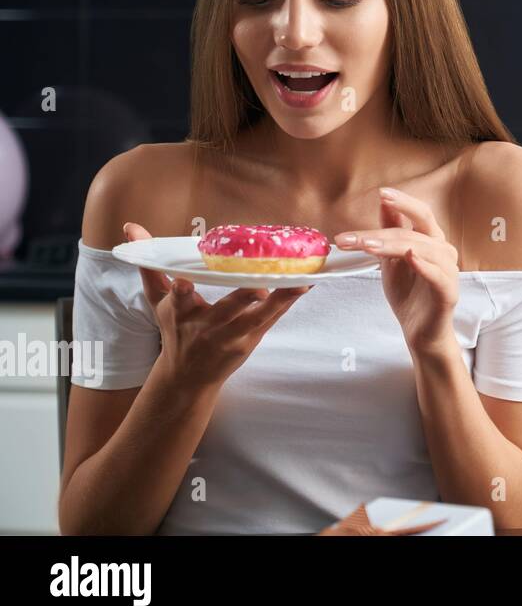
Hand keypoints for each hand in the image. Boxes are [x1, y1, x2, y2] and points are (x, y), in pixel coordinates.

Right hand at [123, 222, 312, 391]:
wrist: (188, 378)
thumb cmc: (174, 331)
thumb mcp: (157, 301)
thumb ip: (150, 265)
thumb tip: (132, 228)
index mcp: (180, 314)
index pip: (178, 302)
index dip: (181, 293)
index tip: (185, 285)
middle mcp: (206, 327)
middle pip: (225, 311)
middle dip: (242, 299)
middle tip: (259, 286)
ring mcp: (230, 337)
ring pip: (257, 318)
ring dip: (279, 301)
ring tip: (300, 283)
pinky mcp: (249, 343)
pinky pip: (271, 321)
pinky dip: (287, 304)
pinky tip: (304, 286)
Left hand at [333, 187, 459, 354]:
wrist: (419, 332)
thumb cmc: (408, 295)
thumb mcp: (391, 260)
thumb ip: (389, 232)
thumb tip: (383, 203)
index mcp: (431, 240)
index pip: (420, 213)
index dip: (403, 202)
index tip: (381, 194)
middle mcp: (443, 251)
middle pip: (419, 228)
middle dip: (386, 227)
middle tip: (358, 234)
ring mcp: (448, 271)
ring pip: (423, 249)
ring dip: (394, 245)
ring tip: (368, 246)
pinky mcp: (448, 292)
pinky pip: (438, 275)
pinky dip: (423, 265)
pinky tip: (410, 257)